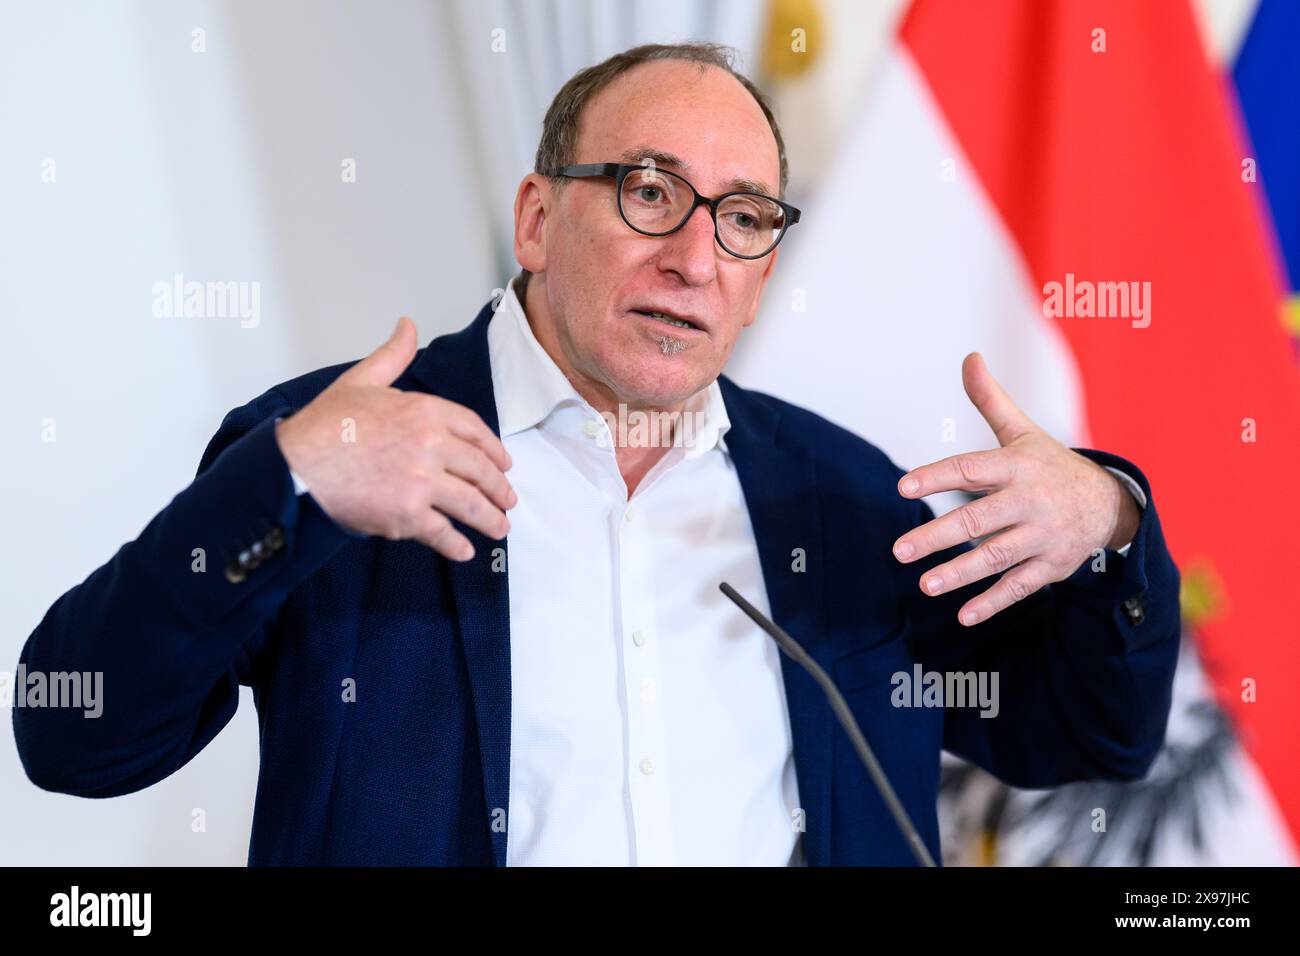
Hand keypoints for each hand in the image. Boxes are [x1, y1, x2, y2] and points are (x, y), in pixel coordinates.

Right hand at [274, 316, 515, 560]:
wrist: (294, 466)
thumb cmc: (323, 426)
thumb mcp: (361, 380)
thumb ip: (393, 355)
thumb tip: (408, 325)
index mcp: (425, 411)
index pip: (475, 431)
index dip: (494, 451)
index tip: (504, 464)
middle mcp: (431, 445)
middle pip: (480, 470)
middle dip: (499, 489)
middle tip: (508, 499)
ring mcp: (422, 482)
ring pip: (470, 504)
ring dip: (490, 519)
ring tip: (499, 528)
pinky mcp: (407, 515)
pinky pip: (443, 533)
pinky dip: (457, 546)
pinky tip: (465, 551)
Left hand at [891, 352, 1138, 625]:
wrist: (1110, 504)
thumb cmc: (1050, 465)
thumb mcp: (1024, 431)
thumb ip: (990, 400)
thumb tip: (969, 357)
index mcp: (1017, 466)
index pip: (971, 469)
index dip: (937, 476)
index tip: (903, 487)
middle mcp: (1030, 501)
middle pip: (978, 520)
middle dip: (938, 536)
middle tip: (899, 550)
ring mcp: (1043, 536)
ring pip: (997, 557)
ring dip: (960, 573)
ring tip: (924, 585)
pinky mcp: (1052, 566)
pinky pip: (1021, 586)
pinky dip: (994, 602)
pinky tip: (964, 614)